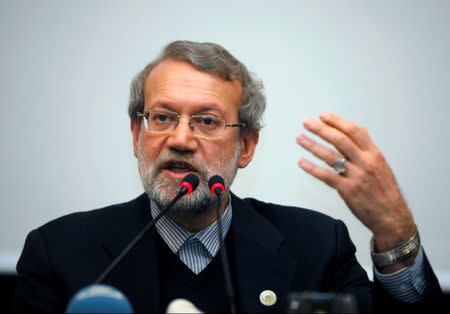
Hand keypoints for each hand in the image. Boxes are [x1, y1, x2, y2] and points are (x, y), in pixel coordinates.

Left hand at [296, 112, 415, 260]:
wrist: (391, 216)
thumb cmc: (385, 192)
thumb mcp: (382, 165)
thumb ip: (369, 147)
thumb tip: (362, 129)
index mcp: (374, 154)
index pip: (354, 131)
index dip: (337, 122)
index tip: (323, 116)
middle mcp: (365, 163)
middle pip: (340, 140)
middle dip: (321, 129)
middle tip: (307, 123)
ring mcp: (356, 176)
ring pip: (330, 156)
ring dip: (313, 145)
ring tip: (300, 138)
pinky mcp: (347, 190)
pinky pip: (326, 176)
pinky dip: (312, 168)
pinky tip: (302, 162)